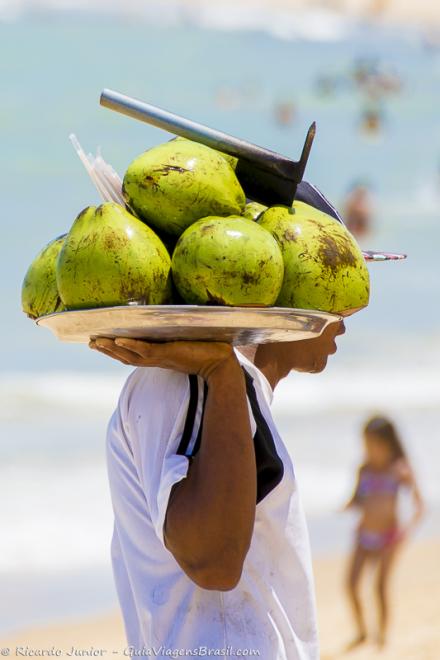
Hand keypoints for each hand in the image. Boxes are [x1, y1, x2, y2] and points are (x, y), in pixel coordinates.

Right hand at [89, 337, 237, 380]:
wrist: (222, 362)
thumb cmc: (208, 349)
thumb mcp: (187, 338)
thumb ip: (177, 330)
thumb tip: (174, 310)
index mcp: (158, 356)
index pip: (130, 354)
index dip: (113, 349)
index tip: (97, 341)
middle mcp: (156, 359)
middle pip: (124, 356)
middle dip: (106, 350)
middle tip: (89, 341)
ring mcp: (161, 357)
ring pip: (130, 354)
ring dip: (112, 348)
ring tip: (96, 341)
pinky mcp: (169, 354)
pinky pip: (146, 350)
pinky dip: (132, 345)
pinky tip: (119, 338)